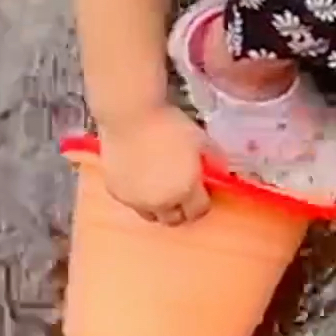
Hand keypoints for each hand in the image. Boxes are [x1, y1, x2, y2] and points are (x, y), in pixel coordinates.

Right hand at [91, 104, 210, 223]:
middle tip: (181, 193)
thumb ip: (213, 158)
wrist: (130, 116)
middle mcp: (161, 202)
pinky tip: (139, 178)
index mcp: (186, 190)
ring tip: (158, 186)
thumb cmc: (170, 123)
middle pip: (173, 220)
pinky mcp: (115, 192)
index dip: (202, 202)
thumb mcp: (201, 139)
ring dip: (157, 206)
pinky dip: (137, 196)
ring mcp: (136, 200)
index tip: (201, 192)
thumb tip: (219, 169)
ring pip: (150, 214)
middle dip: (180, 210)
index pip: (198, 212)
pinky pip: (131, 202)